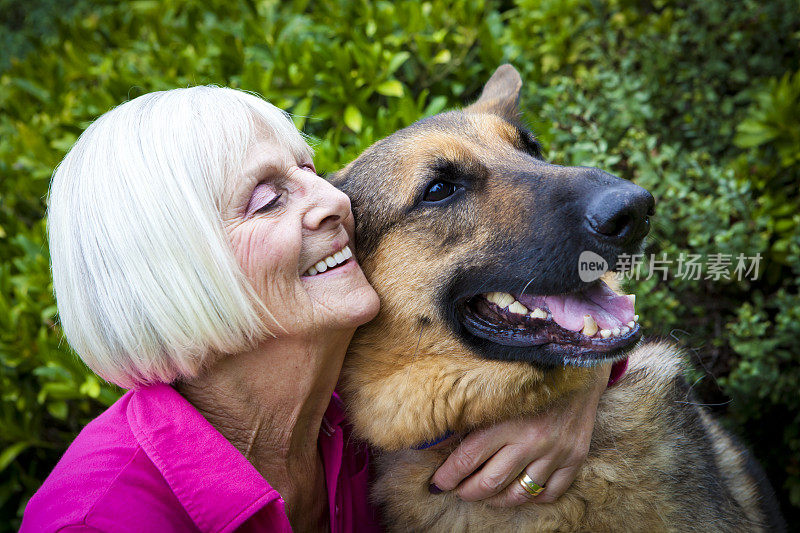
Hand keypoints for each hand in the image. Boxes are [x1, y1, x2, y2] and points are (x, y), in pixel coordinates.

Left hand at [429, 363, 610, 506]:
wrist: (576, 364)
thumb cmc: (528, 376)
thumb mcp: (495, 391)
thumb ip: (470, 417)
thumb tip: (437, 441)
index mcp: (506, 420)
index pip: (468, 458)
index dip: (448, 476)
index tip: (436, 483)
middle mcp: (532, 439)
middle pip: (491, 482)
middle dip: (467, 492)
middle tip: (457, 492)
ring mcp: (556, 452)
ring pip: (519, 494)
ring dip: (496, 501)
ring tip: (484, 497)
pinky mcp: (575, 458)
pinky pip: (550, 493)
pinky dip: (532, 499)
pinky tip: (518, 493)